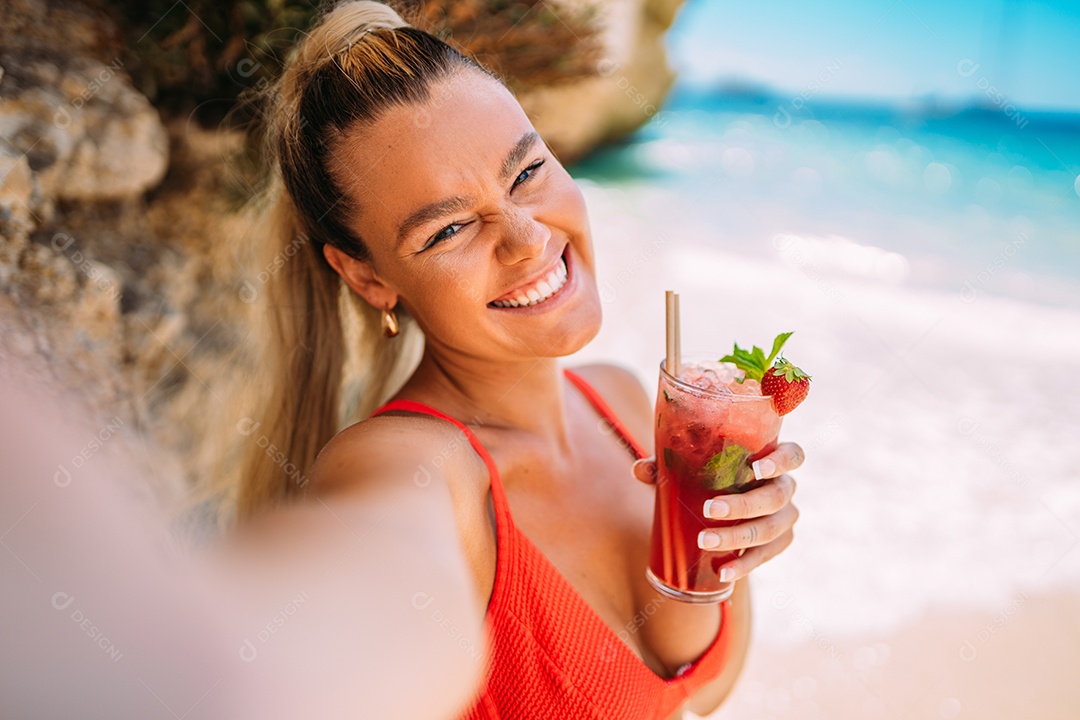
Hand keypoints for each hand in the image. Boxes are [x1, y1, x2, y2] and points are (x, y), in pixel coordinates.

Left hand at [631, 442, 802, 582]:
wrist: (719, 508)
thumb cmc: (706, 477)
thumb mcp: (687, 469)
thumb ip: (666, 467)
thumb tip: (640, 469)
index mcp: (770, 460)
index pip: (793, 455)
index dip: (782, 461)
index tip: (757, 468)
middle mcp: (784, 487)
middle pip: (777, 495)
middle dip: (744, 504)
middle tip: (710, 510)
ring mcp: (785, 517)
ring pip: (772, 529)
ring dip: (738, 537)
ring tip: (705, 542)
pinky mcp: (779, 543)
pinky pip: (766, 555)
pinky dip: (744, 564)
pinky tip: (723, 572)